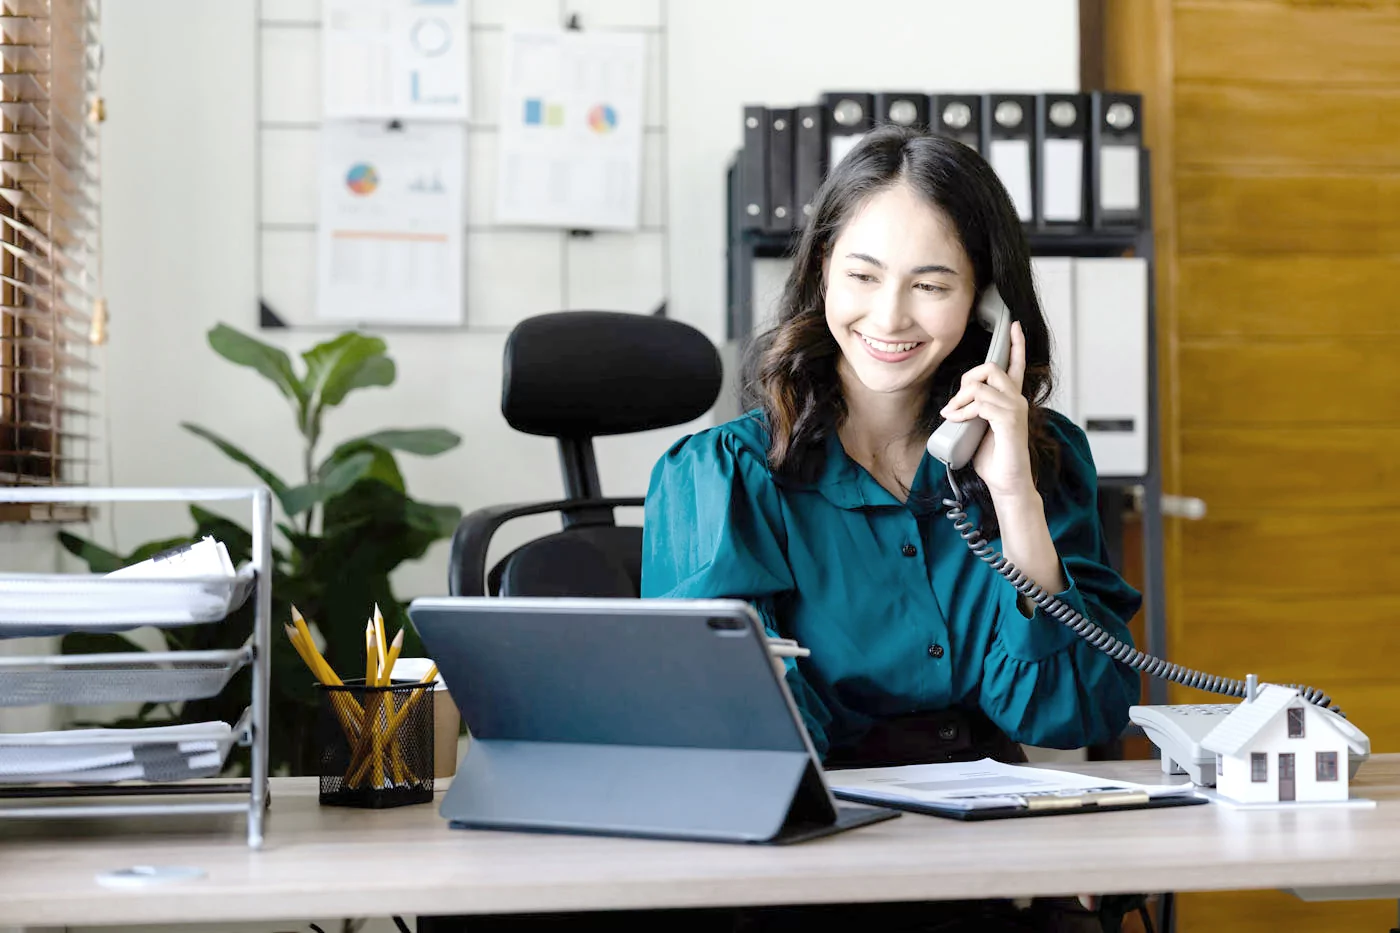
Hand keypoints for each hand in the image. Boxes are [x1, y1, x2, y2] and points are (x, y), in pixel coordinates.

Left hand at [938, 320, 1033, 499]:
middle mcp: (1016, 400)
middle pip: (990, 367)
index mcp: (1010, 399)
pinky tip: (960, 422)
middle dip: (967, 379)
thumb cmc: (994, 458)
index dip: (1016, 344)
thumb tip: (953, 405)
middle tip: (954, 404)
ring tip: (954, 416)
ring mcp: (1015, 409)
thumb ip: (972, 410)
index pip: (1016, 365)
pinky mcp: (1009, 421)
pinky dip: (965, 410)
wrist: (1007, 483)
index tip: (1014, 325)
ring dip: (961, 399)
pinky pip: (981, 402)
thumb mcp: (977, 428)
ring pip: (982, 383)